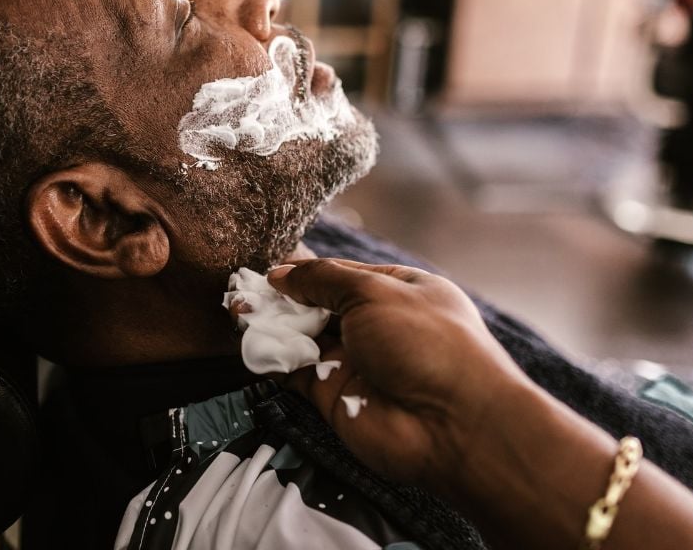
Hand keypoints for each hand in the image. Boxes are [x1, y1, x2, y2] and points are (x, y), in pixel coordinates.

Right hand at [267, 259, 533, 493]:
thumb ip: (324, 280)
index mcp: (396, 290)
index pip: (340, 273)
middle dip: (283, 298)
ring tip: (240, 312)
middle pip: (317, 304)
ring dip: (272, 325)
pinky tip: (253, 343)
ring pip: (301, 337)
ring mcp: (354, 359)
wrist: (451, 425)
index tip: (269, 268)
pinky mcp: (334, 394)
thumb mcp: (375, 292)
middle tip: (244, 290)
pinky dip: (273, 358)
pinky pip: (295, 371)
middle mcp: (375, 323)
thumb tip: (283, 272)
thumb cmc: (428, 344)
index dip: (304, 270)